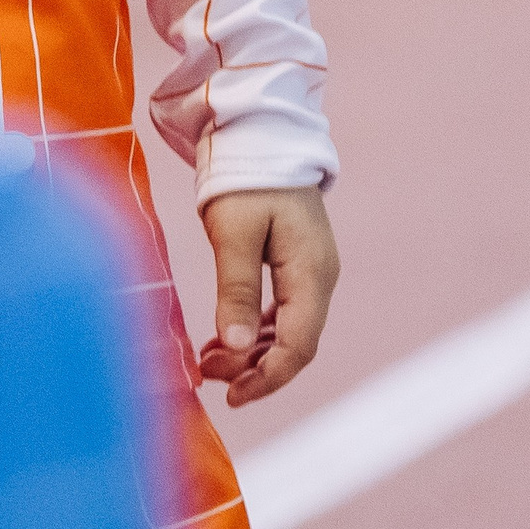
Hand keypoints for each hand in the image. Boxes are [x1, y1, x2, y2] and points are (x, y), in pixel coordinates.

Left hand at [197, 186, 338, 407]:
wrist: (261, 133)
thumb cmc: (246, 176)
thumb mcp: (234, 232)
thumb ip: (236, 289)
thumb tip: (234, 346)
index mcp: (311, 274)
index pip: (298, 346)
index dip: (267, 377)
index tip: (231, 395)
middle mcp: (319, 278)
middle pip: (295, 344)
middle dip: (254, 367)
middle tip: (210, 375)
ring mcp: (310, 271)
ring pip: (287, 330)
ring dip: (251, 351)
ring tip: (210, 361)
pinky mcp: (295, 263)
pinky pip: (281, 310)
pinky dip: (254, 328)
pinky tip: (224, 337)